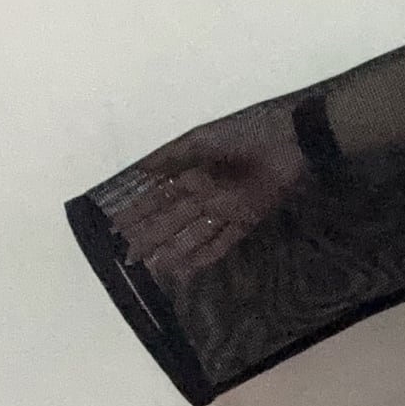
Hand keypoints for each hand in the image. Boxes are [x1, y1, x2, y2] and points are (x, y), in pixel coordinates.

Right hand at [106, 111, 308, 279]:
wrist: (288, 143)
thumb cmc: (245, 136)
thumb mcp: (204, 140)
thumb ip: (173, 155)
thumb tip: (139, 170)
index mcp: (191, 172)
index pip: (158, 197)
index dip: (138, 212)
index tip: (116, 229)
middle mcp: (204, 193)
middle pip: (172, 221)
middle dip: (151, 238)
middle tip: (129, 257)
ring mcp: (225, 208)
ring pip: (194, 234)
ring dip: (174, 251)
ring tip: (154, 270)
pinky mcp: (247, 219)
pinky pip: (223, 241)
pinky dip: (206, 255)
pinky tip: (187, 269)